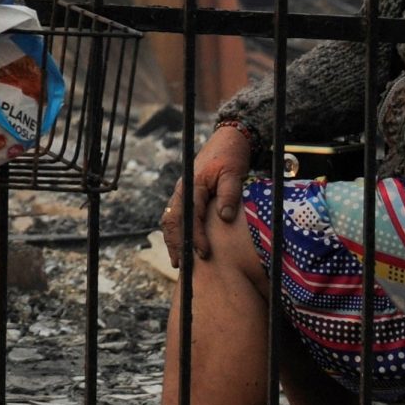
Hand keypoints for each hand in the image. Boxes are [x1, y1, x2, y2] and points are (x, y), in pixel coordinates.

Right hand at [169, 124, 253, 265]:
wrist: (228, 139)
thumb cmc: (232, 155)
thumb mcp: (233, 172)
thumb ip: (229, 194)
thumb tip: (225, 218)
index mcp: (192, 184)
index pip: (190, 216)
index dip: (196, 236)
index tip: (204, 253)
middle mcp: (183, 189)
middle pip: (173, 220)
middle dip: (175, 243)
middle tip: (181, 265)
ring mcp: (182, 191)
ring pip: (171, 218)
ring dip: (172, 239)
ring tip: (177, 260)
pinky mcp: (187, 194)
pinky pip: (177, 215)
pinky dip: (177, 231)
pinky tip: (182, 243)